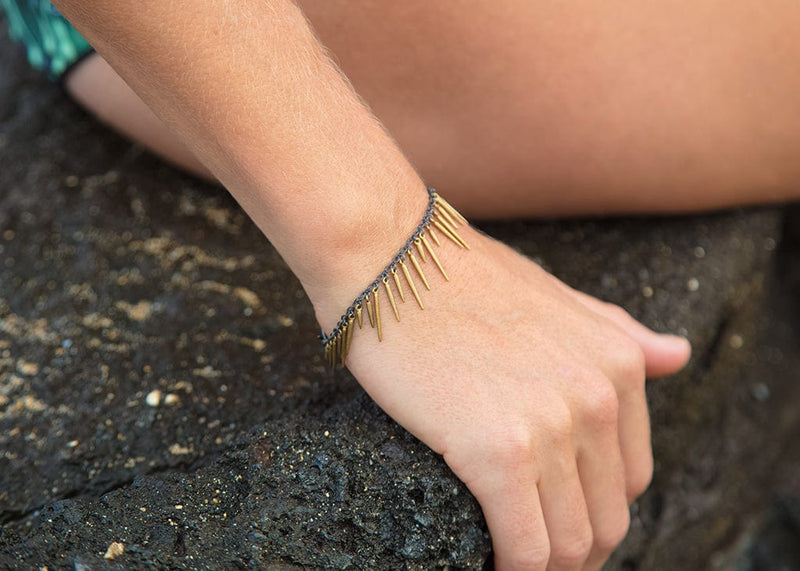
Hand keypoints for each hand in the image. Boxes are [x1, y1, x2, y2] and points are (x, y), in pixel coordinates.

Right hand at [334, 226, 689, 569]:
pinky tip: (488, 560)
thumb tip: (678, 355)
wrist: (390, 256)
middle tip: (529, 550)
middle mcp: (598, 397)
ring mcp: (551, 426)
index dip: (593, 510)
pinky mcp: (497, 452)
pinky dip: (511, 568)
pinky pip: (525, 549)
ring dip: (544, 566)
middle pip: (606, 520)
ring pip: (569, 544)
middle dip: (573, 549)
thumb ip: (618, 333)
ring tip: (508, 558)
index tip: (554, 517)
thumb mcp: (555, 297)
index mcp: (619, 364)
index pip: (629, 478)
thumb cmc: (459, 276)